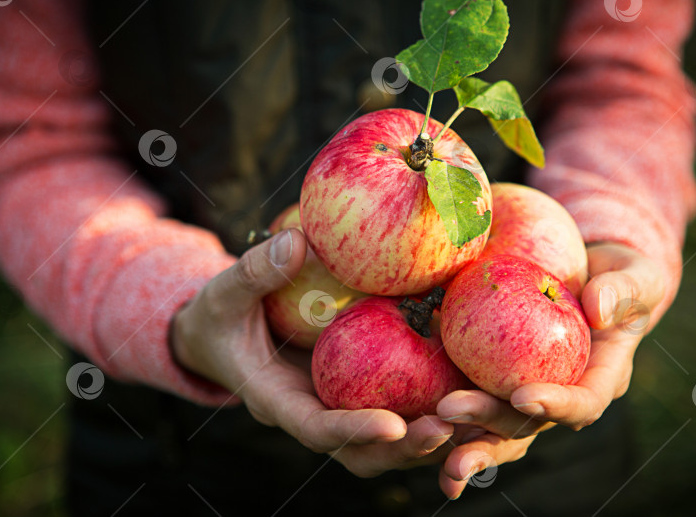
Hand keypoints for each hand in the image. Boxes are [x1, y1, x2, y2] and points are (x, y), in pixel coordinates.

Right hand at [170, 229, 454, 476]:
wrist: (226, 332)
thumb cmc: (221, 314)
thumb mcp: (224, 292)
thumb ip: (254, 273)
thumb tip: (297, 243)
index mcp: (277, 401)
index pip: (316, 429)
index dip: (353, 432)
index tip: (394, 426)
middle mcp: (313, 413)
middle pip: (363, 452)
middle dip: (406, 448)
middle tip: (450, 428)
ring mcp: (338, 405)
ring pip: (387, 441)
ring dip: (429, 435)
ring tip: (475, 418)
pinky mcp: (357, 389)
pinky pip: (398, 404)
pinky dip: (432, 403)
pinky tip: (470, 383)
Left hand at [434, 242, 664, 498]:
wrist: (589, 277)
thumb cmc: (619, 277)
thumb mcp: (634, 276)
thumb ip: (623, 290)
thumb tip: (599, 312)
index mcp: (599, 379)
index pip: (582, 402)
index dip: (555, 405)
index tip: (523, 396)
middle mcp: (559, 397)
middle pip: (525, 424)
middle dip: (488, 424)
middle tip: (449, 411)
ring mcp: (525, 394)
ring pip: (494, 428)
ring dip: (463, 440)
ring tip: (429, 443)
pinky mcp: (496, 383)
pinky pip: (471, 402)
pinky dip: (444, 418)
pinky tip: (413, 426)